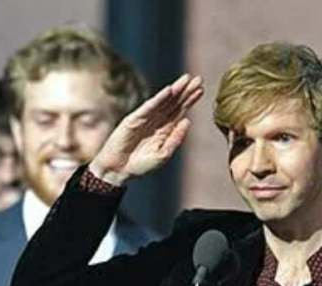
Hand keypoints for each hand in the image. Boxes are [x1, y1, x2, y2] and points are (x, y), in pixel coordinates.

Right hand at [89, 74, 203, 185]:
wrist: (119, 170)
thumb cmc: (141, 164)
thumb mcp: (163, 154)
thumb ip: (176, 138)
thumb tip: (187, 121)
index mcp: (166, 129)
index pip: (180, 111)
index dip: (190, 100)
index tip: (202, 89)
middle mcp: (157, 121)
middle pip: (174, 103)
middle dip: (186, 91)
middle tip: (199, 79)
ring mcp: (145, 118)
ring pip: (163, 102)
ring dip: (175, 90)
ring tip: (187, 80)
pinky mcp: (133, 120)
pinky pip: (148, 107)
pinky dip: (158, 99)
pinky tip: (168, 91)